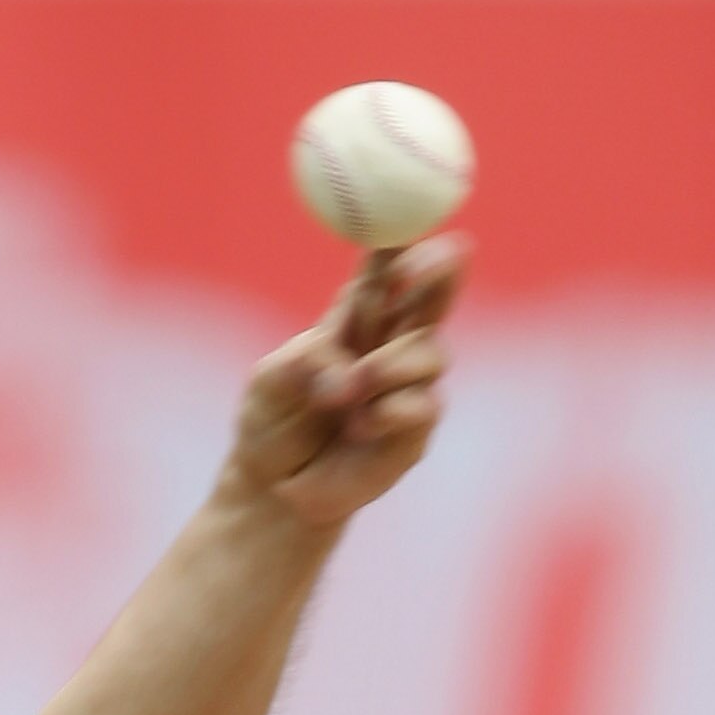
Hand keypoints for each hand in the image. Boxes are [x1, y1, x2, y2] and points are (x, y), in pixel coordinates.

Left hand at [226, 235, 465, 531]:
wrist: (274, 490)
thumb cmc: (271, 425)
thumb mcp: (270, 383)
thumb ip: (305, 363)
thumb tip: (348, 375)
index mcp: (354, 319)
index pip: (383, 273)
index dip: (397, 245)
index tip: (401, 224)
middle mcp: (389, 346)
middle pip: (430, 298)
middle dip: (440, 271)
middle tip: (445, 254)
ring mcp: (406, 388)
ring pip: (431, 354)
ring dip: (392, 365)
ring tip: (354, 388)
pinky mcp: (412, 432)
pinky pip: (422, 406)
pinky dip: (391, 410)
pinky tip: (360, 426)